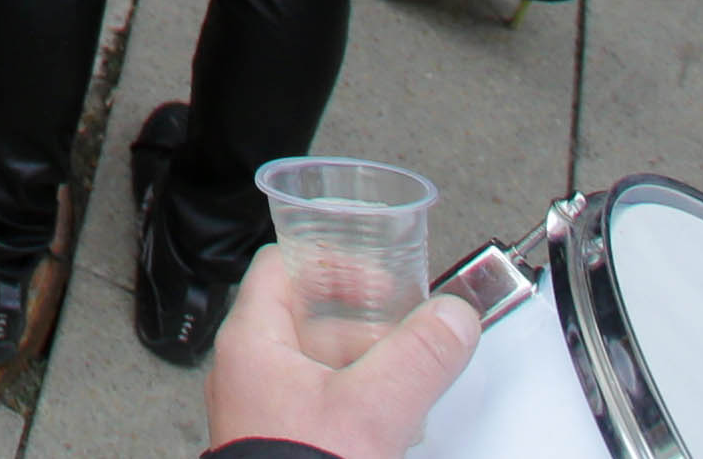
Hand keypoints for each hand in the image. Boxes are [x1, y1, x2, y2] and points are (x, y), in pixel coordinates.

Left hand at [203, 250, 486, 458]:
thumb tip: (453, 316)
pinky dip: (361, 403)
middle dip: (368, 325)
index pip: (283, 266)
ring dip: (370, 367)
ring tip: (408, 382)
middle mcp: (249, 371)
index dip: (333, 261)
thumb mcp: (374, 407)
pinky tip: (392, 424)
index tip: (382, 278)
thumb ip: (420, 355)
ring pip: (323, 365)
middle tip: (408, 333)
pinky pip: (325, 405)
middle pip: (311, 317)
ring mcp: (265, 410)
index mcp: (252, 342)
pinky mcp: (286, 442)